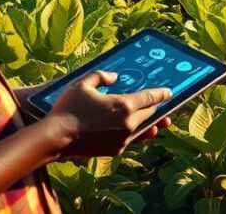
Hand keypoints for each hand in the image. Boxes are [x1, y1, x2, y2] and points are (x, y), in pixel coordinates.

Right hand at [44, 70, 171, 157]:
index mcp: (124, 105)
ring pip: (143, 129)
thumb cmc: (68, 108)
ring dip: (150, 123)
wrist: (56, 138)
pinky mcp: (115, 150)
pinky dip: (135, 133)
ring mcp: (122, 139)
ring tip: (157, 122)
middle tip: (162, 104)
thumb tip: (114, 77)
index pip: (150, 98)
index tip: (169, 92)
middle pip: (150, 114)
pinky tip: (134, 130)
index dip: (161, 94)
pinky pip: (131, 139)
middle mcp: (128, 124)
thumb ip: (101, 76)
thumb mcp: (84, 84)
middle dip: (157, 108)